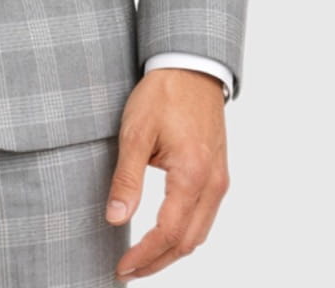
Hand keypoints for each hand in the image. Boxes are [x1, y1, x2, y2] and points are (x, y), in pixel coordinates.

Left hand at [106, 67, 229, 279]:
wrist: (191, 67)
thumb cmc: (163, 94)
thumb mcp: (135, 132)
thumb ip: (127, 178)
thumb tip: (115, 218)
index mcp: (192, 175)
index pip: (168, 233)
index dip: (144, 256)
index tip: (122, 267)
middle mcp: (212, 184)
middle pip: (187, 242)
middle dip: (157, 262)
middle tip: (127, 270)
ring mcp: (219, 180)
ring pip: (199, 233)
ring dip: (171, 252)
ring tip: (142, 260)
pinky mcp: (218, 174)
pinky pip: (205, 217)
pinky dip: (185, 234)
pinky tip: (164, 235)